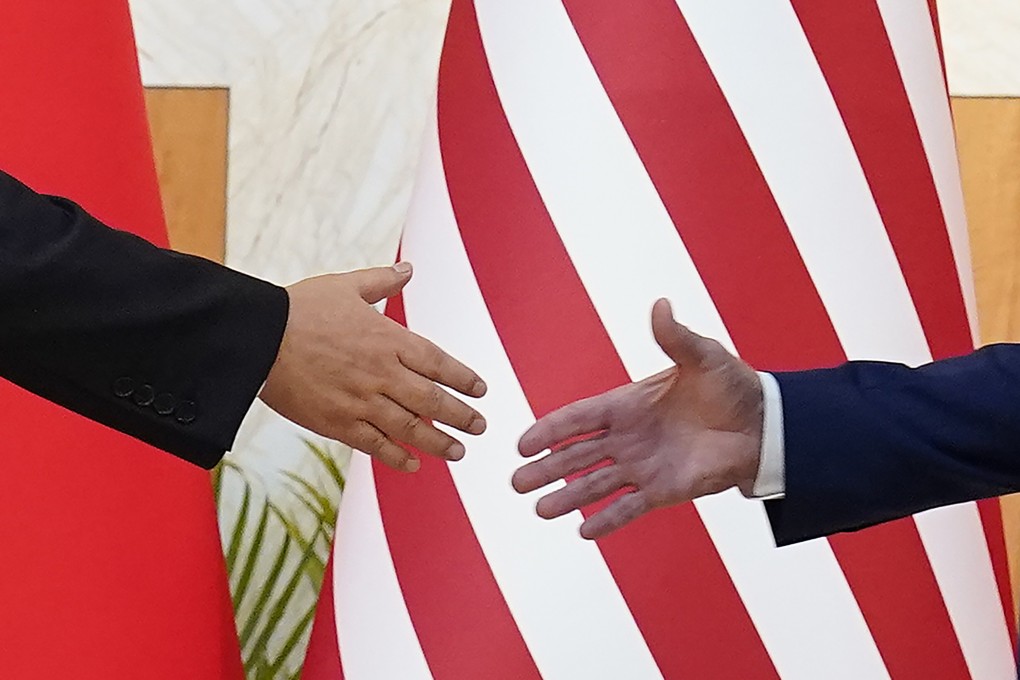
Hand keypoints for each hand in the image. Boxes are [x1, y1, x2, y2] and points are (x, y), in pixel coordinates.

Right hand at [259, 263, 486, 471]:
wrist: (258, 338)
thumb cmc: (300, 309)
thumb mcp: (346, 286)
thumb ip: (382, 282)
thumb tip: (409, 270)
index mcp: (388, 339)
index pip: (439, 363)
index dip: (464, 379)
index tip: (481, 390)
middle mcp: (382, 373)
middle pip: (433, 400)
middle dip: (462, 416)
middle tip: (480, 426)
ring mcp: (362, 401)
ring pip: (410, 428)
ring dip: (439, 442)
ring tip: (459, 452)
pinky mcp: (338, 423)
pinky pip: (375, 445)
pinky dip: (397, 457)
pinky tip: (413, 465)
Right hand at [513, 299, 761, 538]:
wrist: (764, 426)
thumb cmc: (732, 386)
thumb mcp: (703, 356)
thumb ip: (674, 337)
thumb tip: (661, 305)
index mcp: (627, 404)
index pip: (578, 418)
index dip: (550, 430)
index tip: (523, 444)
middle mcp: (627, 438)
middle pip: (576, 456)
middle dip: (545, 469)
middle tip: (516, 482)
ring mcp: (642, 466)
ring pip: (595, 485)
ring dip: (567, 498)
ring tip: (539, 511)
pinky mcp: (663, 490)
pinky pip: (629, 508)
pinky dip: (608, 521)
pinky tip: (584, 533)